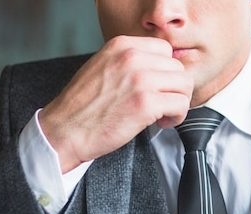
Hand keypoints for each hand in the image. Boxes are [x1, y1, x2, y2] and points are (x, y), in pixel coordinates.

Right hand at [39, 35, 193, 172]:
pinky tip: (160, 123)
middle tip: (162, 104)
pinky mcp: (146, 104)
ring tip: (162, 114)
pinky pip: (181, 105)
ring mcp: (140, 79)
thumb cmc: (84, 106)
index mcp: (122, 46)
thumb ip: (130, 62)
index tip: (159, 87)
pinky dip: (176, 117)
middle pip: (178, 68)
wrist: (65, 130)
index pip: (165, 50)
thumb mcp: (104, 67)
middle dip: (174, 89)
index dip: (166, 72)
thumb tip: (159, 68)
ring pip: (184, 85)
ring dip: (178, 103)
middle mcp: (132, 58)